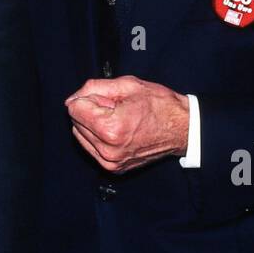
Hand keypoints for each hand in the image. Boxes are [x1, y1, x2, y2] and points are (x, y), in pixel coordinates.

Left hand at [66, 75, 189, 173]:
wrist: (181, 128)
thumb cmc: (159, 105)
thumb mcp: (127, 85)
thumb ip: (93, 88)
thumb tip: (72, 100)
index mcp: (111, 128)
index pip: (74, 108)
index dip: (90, 98)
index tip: (108, 99)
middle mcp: (108, 150)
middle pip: (76, 122)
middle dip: (91, 111)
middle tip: (116, 108)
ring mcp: (111, 162)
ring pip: (81, 135)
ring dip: (93, 125)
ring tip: (119, 119)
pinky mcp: (113, 168)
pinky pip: (91, 148)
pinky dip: (99, 137)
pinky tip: (119, 131)